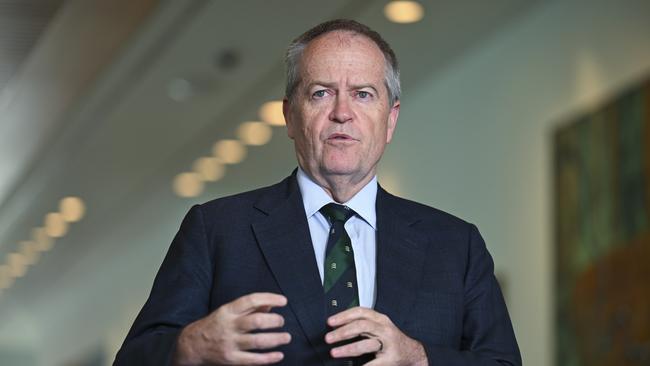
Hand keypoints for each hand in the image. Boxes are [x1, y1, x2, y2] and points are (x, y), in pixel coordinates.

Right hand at [173, 292, 290, 364]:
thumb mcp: (228, 311)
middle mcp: (229, 326)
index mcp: (228, 311)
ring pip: (257, 341)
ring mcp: (230, 343)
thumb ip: (249, 307)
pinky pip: (253, 360)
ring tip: (286, 337)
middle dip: (274, 321)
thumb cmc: (214, 325)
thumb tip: (270, 304)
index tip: (283, 301)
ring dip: (276, 339)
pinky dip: (268, 358)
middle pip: (256, 321)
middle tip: (282, 321)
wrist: (191, 345)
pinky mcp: (231, 359)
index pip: (251, 300)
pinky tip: (278, 355)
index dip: (269, 298)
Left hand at [325, 307, 427, 365]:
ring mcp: (388, 344)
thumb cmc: (390, 340)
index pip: (360, 312)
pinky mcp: (390, 359)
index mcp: (380, 319)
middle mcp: (384, 329)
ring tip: (334, 353)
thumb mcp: (378, 327)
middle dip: (343, 332)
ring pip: (367, 344)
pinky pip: (374, 363)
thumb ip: (361, 325)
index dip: (344, 316)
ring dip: (349, 348)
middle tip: (329, 338)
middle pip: (362, 326)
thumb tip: (336, 327)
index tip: (330, 322)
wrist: (411, 353)